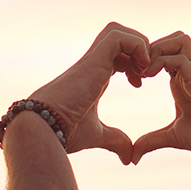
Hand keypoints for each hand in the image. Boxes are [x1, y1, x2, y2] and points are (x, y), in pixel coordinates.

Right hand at [29, 21, 154, 161]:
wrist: (46, 127)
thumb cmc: (65, 130)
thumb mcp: (97, 135)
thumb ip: (114, 141)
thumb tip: (127, 158)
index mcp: (95, 75)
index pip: (118, 54)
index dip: (134, 63)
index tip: (139, 84)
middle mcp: (93, 63)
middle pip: (119, 35)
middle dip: (138, 48)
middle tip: (144, 73)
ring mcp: (93, 59)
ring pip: (118, 31)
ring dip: (138, 46)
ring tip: (143, 70)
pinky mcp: (94, 59)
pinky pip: (119, 37)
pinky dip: (136, 47)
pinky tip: (138, 72)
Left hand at [130, 32, 190, 168]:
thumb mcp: (173, 137)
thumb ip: (152, 141)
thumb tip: (133, 157)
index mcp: (180, 81)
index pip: (162, 54)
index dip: (143, 60)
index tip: (130, 79)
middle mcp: (188, 72)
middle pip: (170, 39)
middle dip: (148, 49)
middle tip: (134, 70)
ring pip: (177, 39)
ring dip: (157, 49)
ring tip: (143, 71)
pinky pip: (179, 56)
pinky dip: (161, 61)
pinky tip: (149, 77)